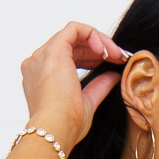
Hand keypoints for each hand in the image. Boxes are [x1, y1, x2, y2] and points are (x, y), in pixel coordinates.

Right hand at [20, 22, 128, 154]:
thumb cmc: (65, 125)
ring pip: (74, 34)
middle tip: (119, 58)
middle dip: (99, 49)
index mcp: (42, 76)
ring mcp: (44, 55)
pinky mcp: (54, 50)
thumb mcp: (87, 103)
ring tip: (116, 55)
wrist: (55, 129)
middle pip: (72, 45)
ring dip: (99, 42)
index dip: (93, 58)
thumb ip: (99, 86)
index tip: (112, 65)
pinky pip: (75, 29)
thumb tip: (113, 76)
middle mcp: (39, 63)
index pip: (70, 57)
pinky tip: (104, 50)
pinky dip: (92, 34)